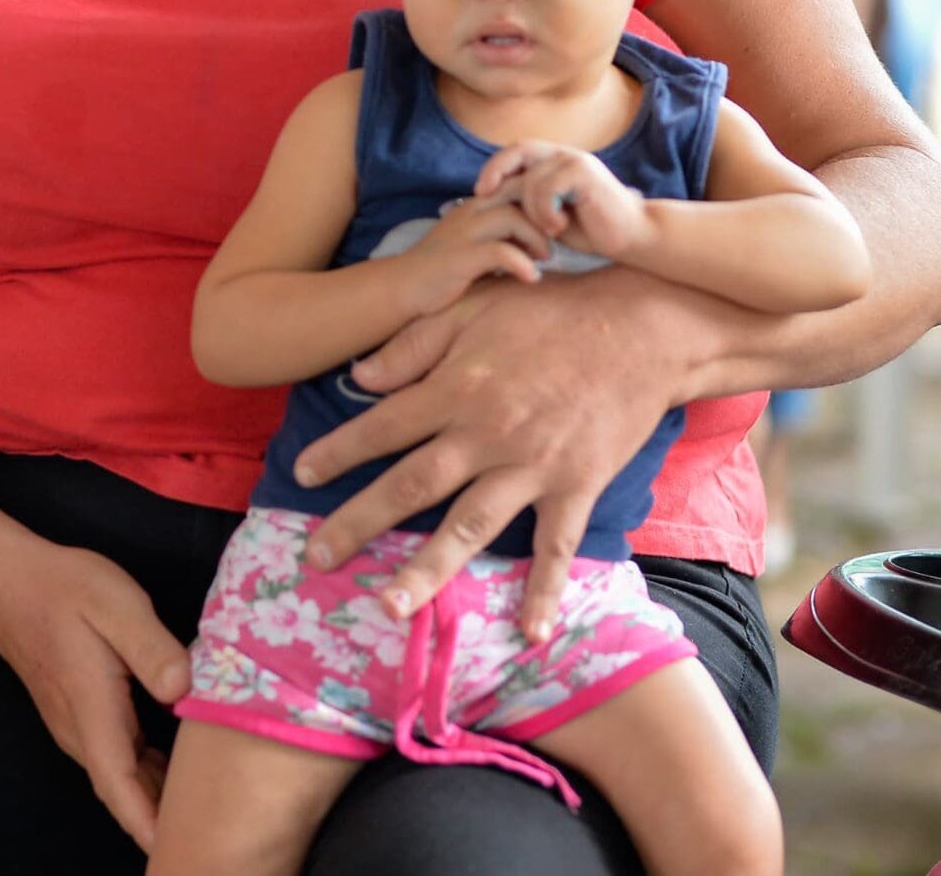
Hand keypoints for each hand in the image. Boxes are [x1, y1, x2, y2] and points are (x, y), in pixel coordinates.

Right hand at [0, 542, 191, 853]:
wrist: (8, 585)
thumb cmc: (65, 591)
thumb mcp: (116, 605)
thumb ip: (151, 648)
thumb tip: (183, 691)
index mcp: (94, 711)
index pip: (120, 786)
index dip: (149, 823)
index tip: (178, 851)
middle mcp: (82, 731)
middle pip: (124, 792)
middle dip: (162, 820)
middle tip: (214, 832)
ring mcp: (79, 727)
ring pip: (122, 777)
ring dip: (157, 798)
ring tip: (207, 807)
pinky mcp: (83, 716)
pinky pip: (120, 759)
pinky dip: (148, 774)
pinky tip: (179, 769)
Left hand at [294, 267, 682, 641]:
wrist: (641, 325)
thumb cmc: (552, 310)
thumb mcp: (475, 307)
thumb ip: (414, 343)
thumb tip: (358, 377)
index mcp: (458, 386)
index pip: (383, 427)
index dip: (338, 452)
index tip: (299, 476)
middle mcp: (487, 433)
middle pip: (411, 486)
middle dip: (358, 524)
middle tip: (314, 559)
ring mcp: (533, 466)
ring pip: (470, 526)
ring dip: (427, 570)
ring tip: (389, 607)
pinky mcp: (577, 485)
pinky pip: (557, 546)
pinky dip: (544, 590)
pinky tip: (530, 633)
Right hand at [392, 195, 549, 316]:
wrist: (403, 286)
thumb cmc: (444, 269)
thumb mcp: (476, 244)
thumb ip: (502, 236)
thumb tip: (540, 240)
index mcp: (476, 205)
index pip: (516, 184)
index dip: (542, 199)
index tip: (557, 223)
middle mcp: (470, 212)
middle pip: (519, 194)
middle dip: (545, 214)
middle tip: (559, 239)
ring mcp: (464, 233)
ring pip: (513, 218)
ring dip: (537, 238)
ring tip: (546, 258)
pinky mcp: (460, 257)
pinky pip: (500, 253)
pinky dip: (522, 265)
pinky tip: (531, 278)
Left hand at [475, 141, 649, 259]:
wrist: (632, 236)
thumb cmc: (591, 229)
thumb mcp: (549, 215)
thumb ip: (527, 203)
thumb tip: (491, 201)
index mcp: (555, 161)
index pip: (516, 151)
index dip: (494, 167)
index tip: (480, 191)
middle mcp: (564, 154)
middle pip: (518, 150)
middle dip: (496, 171)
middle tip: (484, 195)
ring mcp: (575, 161)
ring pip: (531, 178)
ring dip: (532, 209)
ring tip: (548, 230)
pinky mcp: (584, 173)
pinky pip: (547, 187)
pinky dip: (546, 211)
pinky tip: (559, 227)